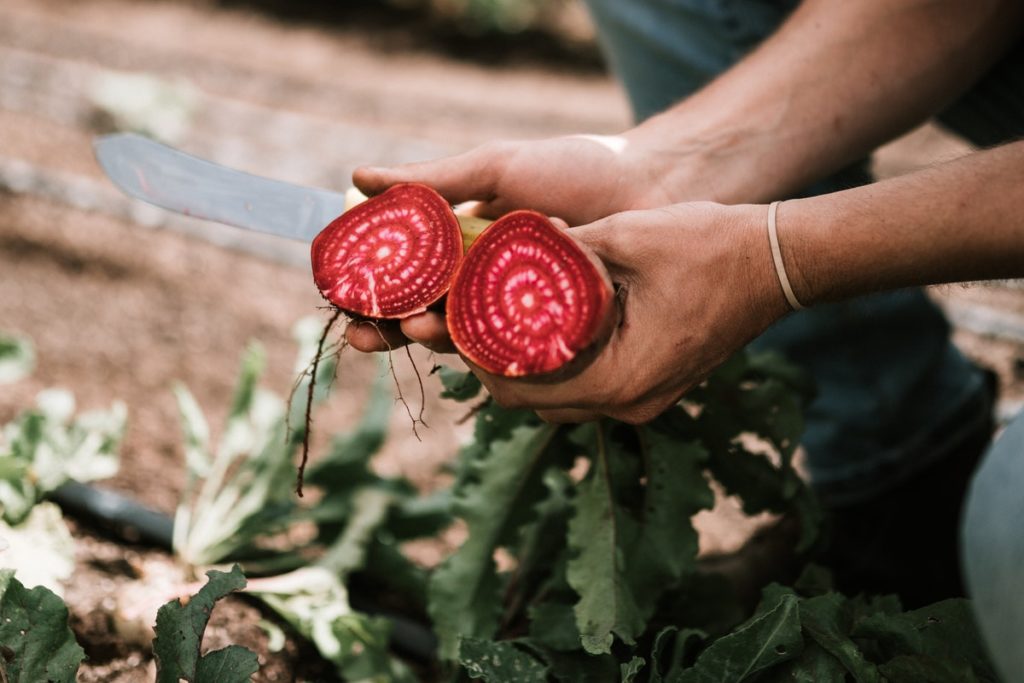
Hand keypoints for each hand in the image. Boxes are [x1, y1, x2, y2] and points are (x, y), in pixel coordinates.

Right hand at [345, 133, 713, 354]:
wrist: (650, 186)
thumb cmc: (575, 171)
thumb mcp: (497, 168)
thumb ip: (432, 179)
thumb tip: (356, 176)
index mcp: (461, 245)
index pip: (402, 275)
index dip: (369, 290)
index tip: (343, 297)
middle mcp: (483, 283)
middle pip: (422, 315)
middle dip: (389, 328)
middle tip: (366, 332)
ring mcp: (517, 312)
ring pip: (462, 339)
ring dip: (432, 341)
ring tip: (419, 329)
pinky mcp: (552, 336)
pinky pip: (512, 354)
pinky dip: (487, 356)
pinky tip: (471, 352)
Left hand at [464, 202, 789, 423]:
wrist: (777, 262)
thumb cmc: (708, 245)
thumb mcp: (623, 236)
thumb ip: (559, 250)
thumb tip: (499, 243)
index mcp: (618, 378)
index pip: (519, 387)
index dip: (474, 356)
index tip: (448, 318)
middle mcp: (627, 403)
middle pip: (531, 401)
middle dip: (490, 363)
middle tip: (460, 320)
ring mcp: (642, 400)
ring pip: (556, 399)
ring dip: (521, 367)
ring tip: (491, 322)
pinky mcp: (650, 386)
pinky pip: (586, 387)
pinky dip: (555, 364)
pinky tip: (540, 326)